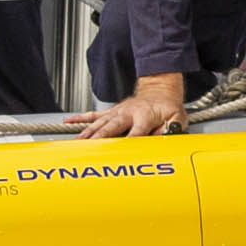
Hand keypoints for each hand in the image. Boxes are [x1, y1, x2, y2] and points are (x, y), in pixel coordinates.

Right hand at [69, 76, 186, 140]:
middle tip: (90, 148)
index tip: (119, 154)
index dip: (128, 143)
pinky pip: (94, 115)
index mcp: (144, 116)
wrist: (160, 90)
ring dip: (88, 132)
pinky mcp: (111, 112)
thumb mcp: (176, 118)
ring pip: (99, 123)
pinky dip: (80, 118)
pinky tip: (69, 122)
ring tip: (77, 142)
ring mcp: (117, 112)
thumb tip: (160, 139)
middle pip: (111, 127)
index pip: (135, 133)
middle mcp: (128, 113)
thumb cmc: (167, 107)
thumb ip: (169, 129)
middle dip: (100, 138)